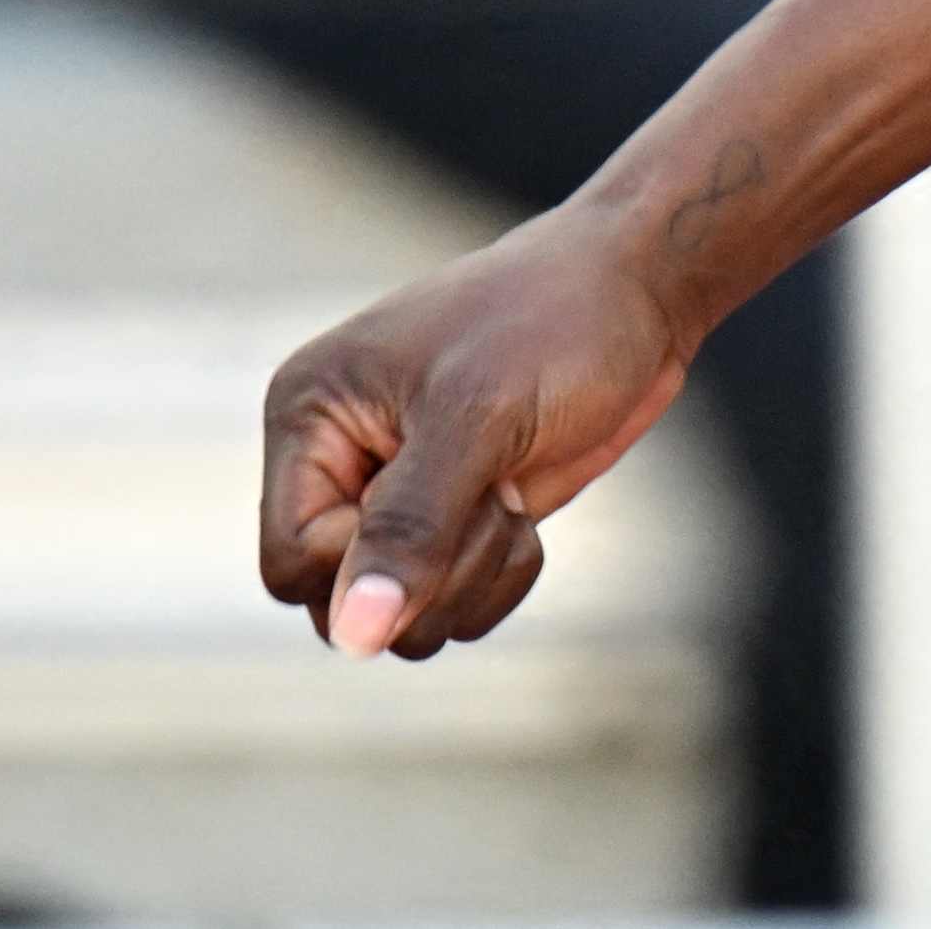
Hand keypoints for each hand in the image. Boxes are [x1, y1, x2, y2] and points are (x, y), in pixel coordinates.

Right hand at [257, 201, 706, 661]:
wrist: (638, 291)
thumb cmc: (554, 323)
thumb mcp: (477, 417)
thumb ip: (409, 529)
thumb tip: (351, 638)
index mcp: (309, 417)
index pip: (292, 563)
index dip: (365, 568)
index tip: (445, 509)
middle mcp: (339, 461)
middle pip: (340, 606)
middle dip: (432, 575)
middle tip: (489, 499)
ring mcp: (396, 494)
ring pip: (404, 618)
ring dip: (474, 574)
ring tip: (508, 490)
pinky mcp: (454, 519)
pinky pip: (454, 606)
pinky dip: (499, 574)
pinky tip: (523, 503)